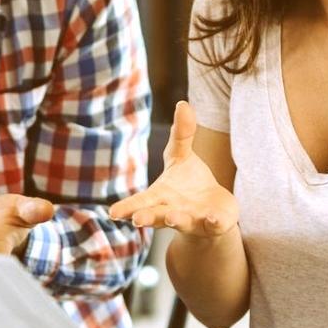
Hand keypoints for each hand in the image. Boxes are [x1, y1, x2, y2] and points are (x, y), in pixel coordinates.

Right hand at [107, 101, 236, 236]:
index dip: (127, 207)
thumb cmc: (189, 183)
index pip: (141, 201)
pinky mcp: (214, 223)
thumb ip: (181, 134)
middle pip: (156, 216)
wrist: (214, 208)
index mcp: (160, 197)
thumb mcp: (182, 156)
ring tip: (170, 217)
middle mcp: (172, 212)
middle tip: (136, 219)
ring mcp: (193, 220)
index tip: (113, 212)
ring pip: (182, 222)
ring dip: (175, 220)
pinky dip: (213, 222)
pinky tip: (213, 218)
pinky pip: (214, 224)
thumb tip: (182, 103)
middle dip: (147, 217)